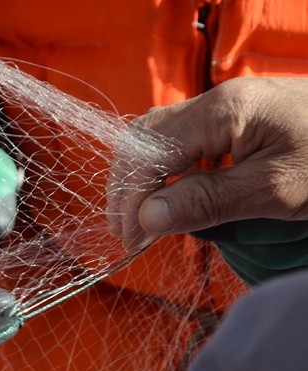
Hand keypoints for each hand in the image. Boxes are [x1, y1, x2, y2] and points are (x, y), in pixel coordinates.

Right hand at [109, 77, 307, 281]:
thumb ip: (207, 202)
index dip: (131, 199)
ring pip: (159, 135)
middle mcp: (217, 100)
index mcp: (222, 112)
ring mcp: (227, 104)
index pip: (150, 155)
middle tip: (129, 232)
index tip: (132, 240)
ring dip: (144, 176)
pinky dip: (166, 167)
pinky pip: (183, 136)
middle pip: (144, 138)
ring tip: (144, 216)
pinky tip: (173, 194)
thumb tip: (146, 217)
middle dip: (127, 185)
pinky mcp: (239, 114)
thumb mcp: (274, 192)